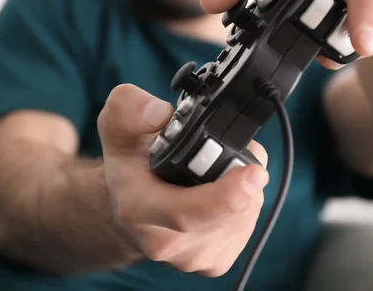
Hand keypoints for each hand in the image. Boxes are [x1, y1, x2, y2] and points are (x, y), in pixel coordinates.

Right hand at [97, 84, 268, 276]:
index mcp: (138, 210)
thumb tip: (160, 113)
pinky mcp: (215, 262)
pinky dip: (247, 203)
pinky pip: (247, 226)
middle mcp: (165, 243)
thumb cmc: (129, 163)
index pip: (187, 214)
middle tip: (239, 152)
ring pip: (244, 217)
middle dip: (244, 179)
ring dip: (247, 188)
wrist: (131, 204)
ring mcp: (192, 257)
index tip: (255, 172)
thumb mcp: (117, 124)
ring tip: (225, 167)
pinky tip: (227, 188)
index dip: (228, 195)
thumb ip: (129, 108)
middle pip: (228, 214)